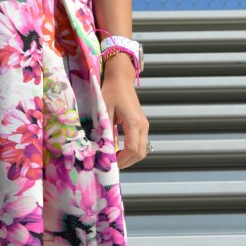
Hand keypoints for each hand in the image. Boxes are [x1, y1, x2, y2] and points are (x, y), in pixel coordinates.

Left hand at [101, 54, 148, 168]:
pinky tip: (117, 150)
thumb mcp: (104, 110)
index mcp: (134, 122)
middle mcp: (143, 126)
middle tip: (111, 165)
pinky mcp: (141, 125)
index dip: (121, 160)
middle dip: (126, 162)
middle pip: (140, 153)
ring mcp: (144, 125)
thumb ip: (104, 130)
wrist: (121, 79)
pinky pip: (139, 143)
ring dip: (129, 158)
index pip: (132, 149)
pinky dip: (130, 151)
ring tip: (113, 158)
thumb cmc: (110, 92)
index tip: (109, 164)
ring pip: (142, 150)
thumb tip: (100, 149)